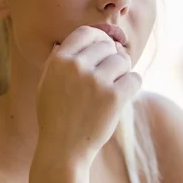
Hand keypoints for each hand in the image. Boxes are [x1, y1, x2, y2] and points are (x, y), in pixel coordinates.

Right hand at [36, 26, 141, 164]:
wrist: (62, 149)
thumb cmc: (55, 118)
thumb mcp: (47, 84)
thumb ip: (61, 60)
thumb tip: (82, 39)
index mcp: (59, 61)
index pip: (86, 33)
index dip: (99, 39)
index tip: (104, 51)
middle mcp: (77, 67)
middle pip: (108, 46)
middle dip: (112, 59)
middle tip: (109, 78)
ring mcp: (96, 81)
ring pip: (123, 60)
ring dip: (123, 73)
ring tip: (113, 89)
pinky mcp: (114, 97)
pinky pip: (135, 78)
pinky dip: (132, 86)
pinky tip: (123, 97)